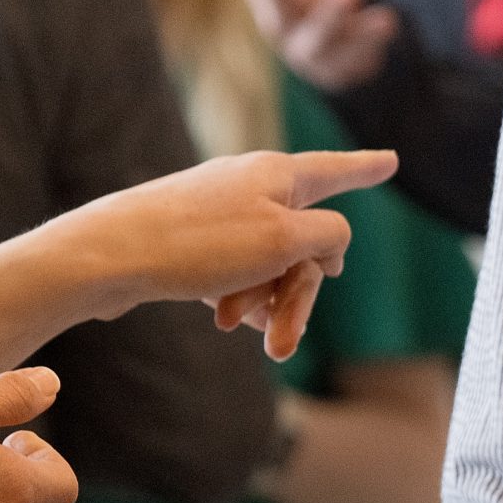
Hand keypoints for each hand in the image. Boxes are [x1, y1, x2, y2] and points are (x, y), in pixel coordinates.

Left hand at [65, 148, 391, 359]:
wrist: (110, 256)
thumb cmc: (199, 243)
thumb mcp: (285, 240)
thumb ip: (329, 237)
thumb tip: (333, 245)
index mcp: (278, 173)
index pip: (336, 170)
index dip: (366, 168)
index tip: (392, 160)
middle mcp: (251, 185)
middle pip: (305, 240)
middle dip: (302, 293)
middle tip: (286, 342)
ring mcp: (221, 213)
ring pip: (271, 264)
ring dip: (268, 301)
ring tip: (238, 325)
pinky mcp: (194, 241)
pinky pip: (238, 272)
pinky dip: (239, 297)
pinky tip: (223, 316)